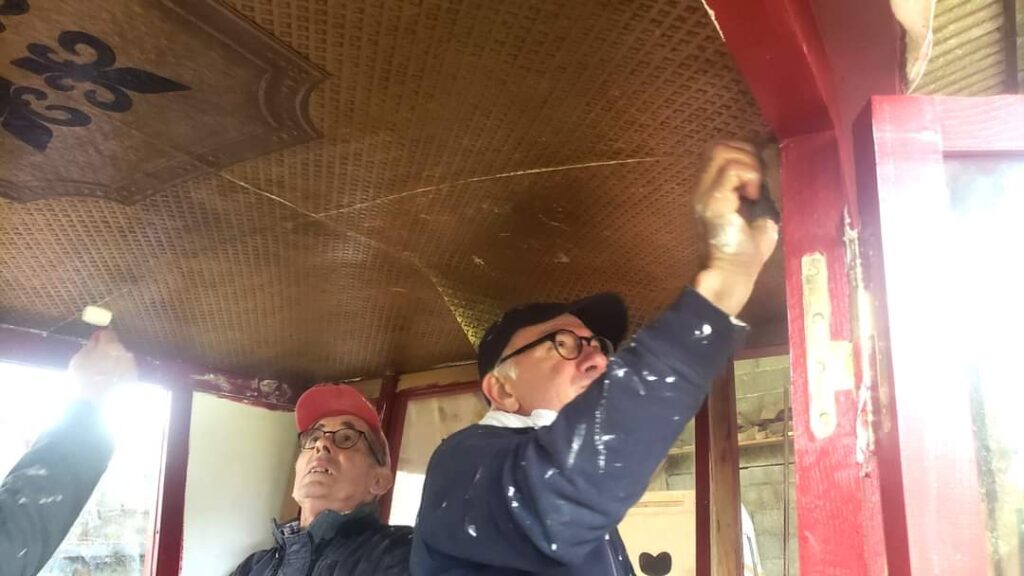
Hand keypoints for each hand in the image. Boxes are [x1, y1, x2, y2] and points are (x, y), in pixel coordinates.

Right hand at [68, 329, 137, 399]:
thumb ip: (89, 347)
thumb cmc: (82, 381)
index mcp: (111, 346)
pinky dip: (119, 372)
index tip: (94, 342)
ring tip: (102, 371)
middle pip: (117, 347)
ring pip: (123, 359)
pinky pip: (126, 371)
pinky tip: (110, 380)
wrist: (97, 406)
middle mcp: (125, 353)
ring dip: (115, 362)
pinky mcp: (134, 380)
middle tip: (97, 358)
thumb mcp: (79, 361)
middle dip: (109, 350)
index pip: (108, 335)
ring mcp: (131, 367)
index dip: (100, 337)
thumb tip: (96, 340)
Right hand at [693, 141, 779, 315]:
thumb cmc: (746, 252)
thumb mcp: (759, 212)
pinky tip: (754, 196)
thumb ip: (759, 188)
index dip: (744, 151)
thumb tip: (772, 166)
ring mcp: (704, 193)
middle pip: (718, 145)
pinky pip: (732, 170)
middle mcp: (703, 188)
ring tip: (755, 190)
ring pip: (723, 151)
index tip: (761, 172)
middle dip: (746, 153)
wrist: (733, 275)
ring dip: (749, 165)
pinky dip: (749, 176)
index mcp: (713, 189)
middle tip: (758, 181)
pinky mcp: (712, 201)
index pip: (721, 150)